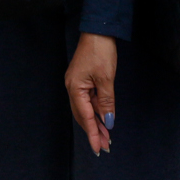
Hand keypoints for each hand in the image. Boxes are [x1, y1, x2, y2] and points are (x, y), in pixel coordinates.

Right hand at [66, 32, 118, 155]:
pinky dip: (95, 111)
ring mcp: (76, 83)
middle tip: (105, 146)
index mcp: (75, 88)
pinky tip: (103, 118)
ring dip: (95, 122)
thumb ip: (106, 102)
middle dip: (93, 131)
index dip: (93, 134)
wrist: (98, 31)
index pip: (85, 117)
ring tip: (106, 136)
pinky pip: (88, 100)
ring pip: (85, 109)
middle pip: (82, 115)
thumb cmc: (101, 52)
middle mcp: (72, 87)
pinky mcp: (82, 79)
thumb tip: (107, 122)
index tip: (98, 148)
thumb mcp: (106, 79)